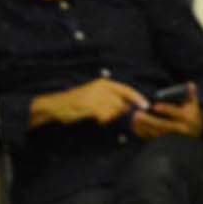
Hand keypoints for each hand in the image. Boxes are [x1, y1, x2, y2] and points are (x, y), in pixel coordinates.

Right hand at [33, 78, 149, 126]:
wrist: (57, 106)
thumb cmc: (76, 102)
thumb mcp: (94, 96)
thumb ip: (111, 100)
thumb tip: (127, 107)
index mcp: (103, 83)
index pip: (126, 89)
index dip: (137, 98)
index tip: (146, 105)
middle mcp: (101, 87)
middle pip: (121, 103)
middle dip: (119, 112)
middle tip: (105, 115)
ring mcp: (97, 97)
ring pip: (114, 111)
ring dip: (109, 117)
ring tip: (97, 115)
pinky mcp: (92, 106)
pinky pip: (105, 117)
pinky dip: (102, 120)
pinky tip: (94, 118)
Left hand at [131, 94, 202, 139]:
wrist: (196, 130)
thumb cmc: (192, 113)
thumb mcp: (193, 104)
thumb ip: (191, 94)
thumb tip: (190, 84)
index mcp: (187, 117)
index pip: (175, 113)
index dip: (166, 109)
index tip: (154, 106)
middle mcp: (181, 129)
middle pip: (163, 125)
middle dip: (149, 120)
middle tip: (137, 113)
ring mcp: (173, 137)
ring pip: (157, 133)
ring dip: (144, 126)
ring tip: (134, 118)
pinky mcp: (166, 142)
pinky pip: (153, 139)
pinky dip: (143, 133)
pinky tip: (135, 126)